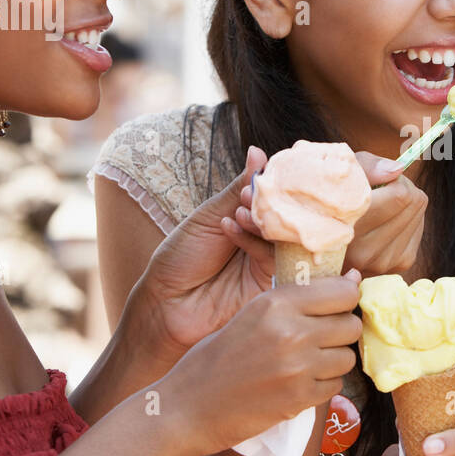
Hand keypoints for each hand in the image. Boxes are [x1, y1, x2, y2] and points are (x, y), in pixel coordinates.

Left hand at [131, 145, 272, 365]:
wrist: (165, 304)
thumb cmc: (182, 257)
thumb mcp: (209, 216)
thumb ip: (238, 187)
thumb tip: (258, 151)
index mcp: (253, 219)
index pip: (279, 196)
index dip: (279, 181)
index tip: (273, 167)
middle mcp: (267, 239)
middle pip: (288, 215)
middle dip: (271, 200)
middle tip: (250, 192)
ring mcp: (271, 261)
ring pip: (285, 233)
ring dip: (261, 218)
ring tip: (236, 211)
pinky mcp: (271, 283)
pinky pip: (274, 254)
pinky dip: (253, 238)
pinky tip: (230, 227)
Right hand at [159, 271, 362, 455]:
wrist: (188, 407)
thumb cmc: (217, 356)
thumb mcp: (252, 312)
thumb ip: (297, 298)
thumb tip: (353, 278)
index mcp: (277, 302)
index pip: (344, 292)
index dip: (345, 299)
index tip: (337, 306)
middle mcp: (292, 331)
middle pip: (351, 325)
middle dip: (340, 331)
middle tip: (319, 338)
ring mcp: (298, 367)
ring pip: (347, 357)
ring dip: (333, 361)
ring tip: (305, 363)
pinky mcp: (300, 399)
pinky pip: (336, 386)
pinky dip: (323, 385)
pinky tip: (297, 384)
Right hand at [343, 152, 426, 276]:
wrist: (322, 244)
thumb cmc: (332, 198)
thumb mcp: (340, 173)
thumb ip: (368, 166)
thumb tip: (398, 170)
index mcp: (345, 226)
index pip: (398, 196)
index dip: (393, 178)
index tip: (378, 179)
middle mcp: (363, 251)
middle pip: (412, 202)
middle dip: (401, 188)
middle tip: (381, 190)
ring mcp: (381, 263)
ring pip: (418, 215)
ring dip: (405, 204)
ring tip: (382, 206)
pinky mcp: (397, 267)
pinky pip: (418, 230)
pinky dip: (407, 219)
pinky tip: (387, 221)